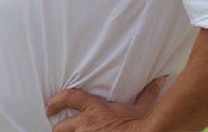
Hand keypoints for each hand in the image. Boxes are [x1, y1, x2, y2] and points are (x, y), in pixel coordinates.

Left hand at [47, 77, 165, 131]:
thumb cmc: (140, 124)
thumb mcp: (142, 106)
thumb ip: (147, 93)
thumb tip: (158, 80)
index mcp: (95, 109)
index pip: (69, 98)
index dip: (56, 101)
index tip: (49, 106)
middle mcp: (86, 124)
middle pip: (60, 127)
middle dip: (57, 128)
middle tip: (55, 128)